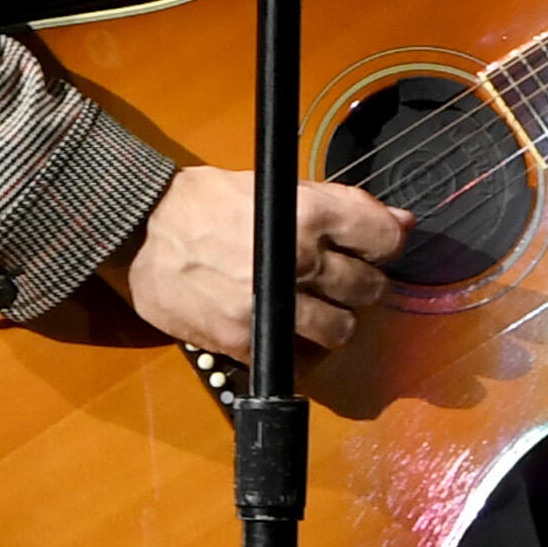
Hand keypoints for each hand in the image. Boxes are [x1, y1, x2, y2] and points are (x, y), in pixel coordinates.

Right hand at [108, 163, 411, 360]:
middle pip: (369, 288)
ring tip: (315, 309)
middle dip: (361, 285)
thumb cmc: (212, 203)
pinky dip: (297, 348)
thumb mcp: (280, 188)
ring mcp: (274, 304)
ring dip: (336, 321)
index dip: (384, 245)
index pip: (385, 238)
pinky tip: (283, 329)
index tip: (371, 249)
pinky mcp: (247, 339)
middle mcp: (299, 259)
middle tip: (340, 280)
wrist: (143, 232)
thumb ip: (343, 206)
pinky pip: (298, 358)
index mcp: (310, 213)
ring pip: (342, 330)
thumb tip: (404, 224)